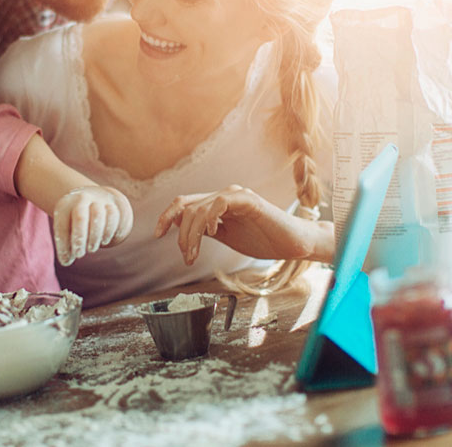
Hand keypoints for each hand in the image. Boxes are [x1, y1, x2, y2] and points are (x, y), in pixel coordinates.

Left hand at [52, 185, 132, 265]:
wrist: (92, 197)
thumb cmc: (74, 220)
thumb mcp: (66, 228)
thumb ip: (65, 245)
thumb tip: (65, 262)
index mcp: (65, 206)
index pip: (62, 225)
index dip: (64, 244)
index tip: (67, 259)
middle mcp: (81, 200)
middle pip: (80, 217)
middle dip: (79, 237)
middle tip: (79, 255)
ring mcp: (97, 200)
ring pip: (98, 216)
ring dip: (95, 235)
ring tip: (91, 249)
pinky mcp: (111, 204)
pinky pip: (113, 215)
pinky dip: (109, 230)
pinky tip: (105, 241)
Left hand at [154, 185, 317, 264]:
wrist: (294, 243)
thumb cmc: (264, 239)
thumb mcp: (227, 236)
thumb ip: (207, 230)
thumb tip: (181, 230)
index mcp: (217, 203)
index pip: (184, 204)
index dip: (167, 217)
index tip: (157, 234)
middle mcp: (224, 195)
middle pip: (187, 206)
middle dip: (180, 234)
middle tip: (187, 256)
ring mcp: (236, 196)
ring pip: (200, 208)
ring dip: (192, 234)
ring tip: (195, 254)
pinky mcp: (249, 200)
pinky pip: (221, 202)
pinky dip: (211, 217)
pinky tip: (213, 232)